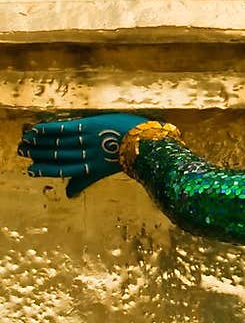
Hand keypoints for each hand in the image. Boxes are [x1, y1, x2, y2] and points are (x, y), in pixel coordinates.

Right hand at [18, 114, 146, 197]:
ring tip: (25, 141)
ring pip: (59, 143)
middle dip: (38, 154)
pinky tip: (37, 129)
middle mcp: (86, 156)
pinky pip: (65, 129)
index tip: (31, 171)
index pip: (63, 171)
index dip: (46, 170)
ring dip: (40, 141)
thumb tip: (68, 195)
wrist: (145, 141)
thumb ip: (85, 181)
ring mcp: (87, 141)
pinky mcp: (90, 127)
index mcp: (90, 168)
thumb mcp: (105, 171)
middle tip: (21, 152)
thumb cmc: (128, 155)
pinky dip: (50, 129)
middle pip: (58, 155)